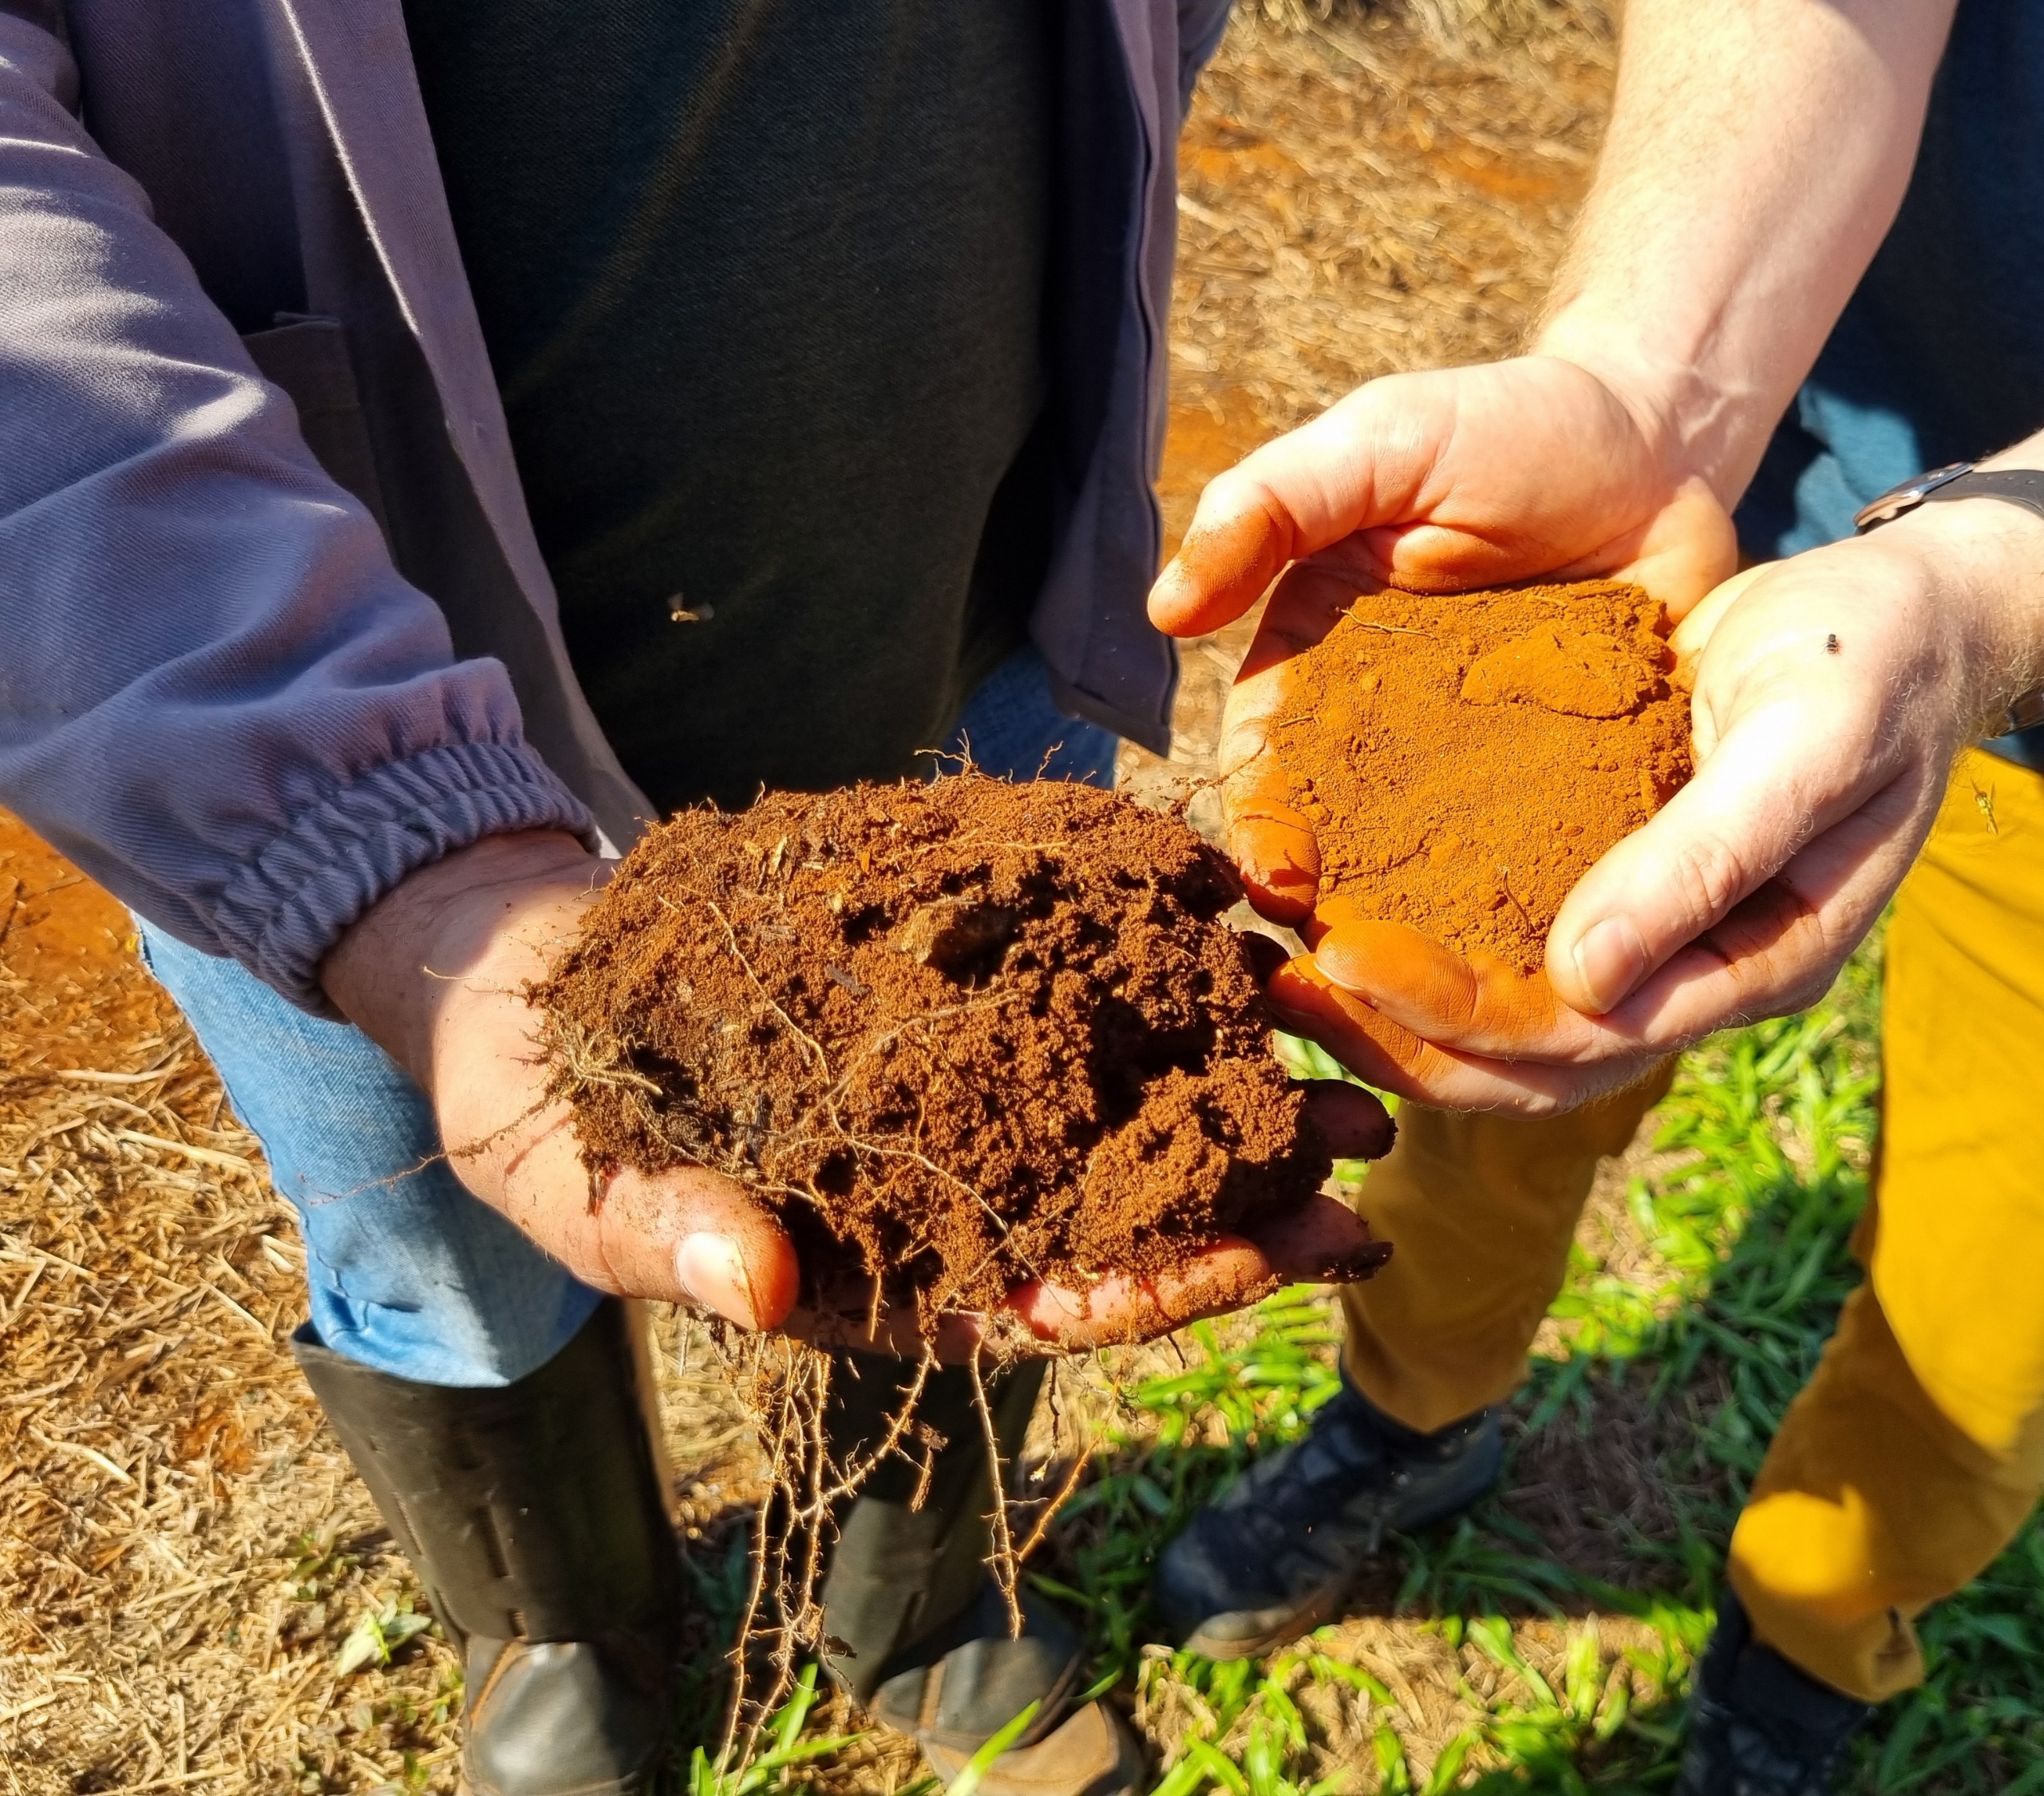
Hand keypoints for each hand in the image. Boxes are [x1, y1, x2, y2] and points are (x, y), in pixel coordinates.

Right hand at [322, 833, 1393, 1351]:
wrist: (516, 980)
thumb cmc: (541, 1120)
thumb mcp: (584, 1193)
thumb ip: (671, 1241)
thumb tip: (759, 1289)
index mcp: (878, 1269)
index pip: (1046, 1301)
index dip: (1161, 1286)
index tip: (1277, 1261)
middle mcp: (940, 1177)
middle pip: (1117, 1197)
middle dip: (1246, 1179)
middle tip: (1372, 1141)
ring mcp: (946, 1074)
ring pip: (1109, 1079)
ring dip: (1223, 1058)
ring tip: (1340, 1023)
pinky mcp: (933, 974)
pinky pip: (1054, 958)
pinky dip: (1134, 931)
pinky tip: (1226, 897)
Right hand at [1162, 351, 1746, 1094]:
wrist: (1664, 444)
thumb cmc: (1509, 426)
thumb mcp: (1382, 442)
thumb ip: (1271, 505)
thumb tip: (1163, 610)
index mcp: (1318, 673)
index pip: (1269, 771)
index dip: (1264, 831)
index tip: (1274, 881)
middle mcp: (1392, 752)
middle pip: (1347, 861)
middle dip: (1341, 924)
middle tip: (1353, 983)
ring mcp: (1488, 788)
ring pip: (1443, 893)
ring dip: (1437, 953)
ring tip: (1450, 1009)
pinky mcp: (1584, 805)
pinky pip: (1559, 879)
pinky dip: (1551, 925)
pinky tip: (1558, 975)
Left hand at [1255, 502, 2043, 1112]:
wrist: (1912, 611)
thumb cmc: (1872, 660)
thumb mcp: (1804, 741)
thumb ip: (1704, 859)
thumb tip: (1579, 983)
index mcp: (1758, 964)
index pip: (1581, 1039)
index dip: (1455, 1018)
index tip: (1343, 957)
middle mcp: (1700, 972)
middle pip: (1529, 1060)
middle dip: (1402, 1038)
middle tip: (1279, 987)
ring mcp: (1664, 933)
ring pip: (1514, 1013)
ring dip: (1404, 1005)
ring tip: (1289, 961)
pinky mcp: (1624, 874)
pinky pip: (1517, 934)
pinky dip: (1435, 932)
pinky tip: (1350, 894)